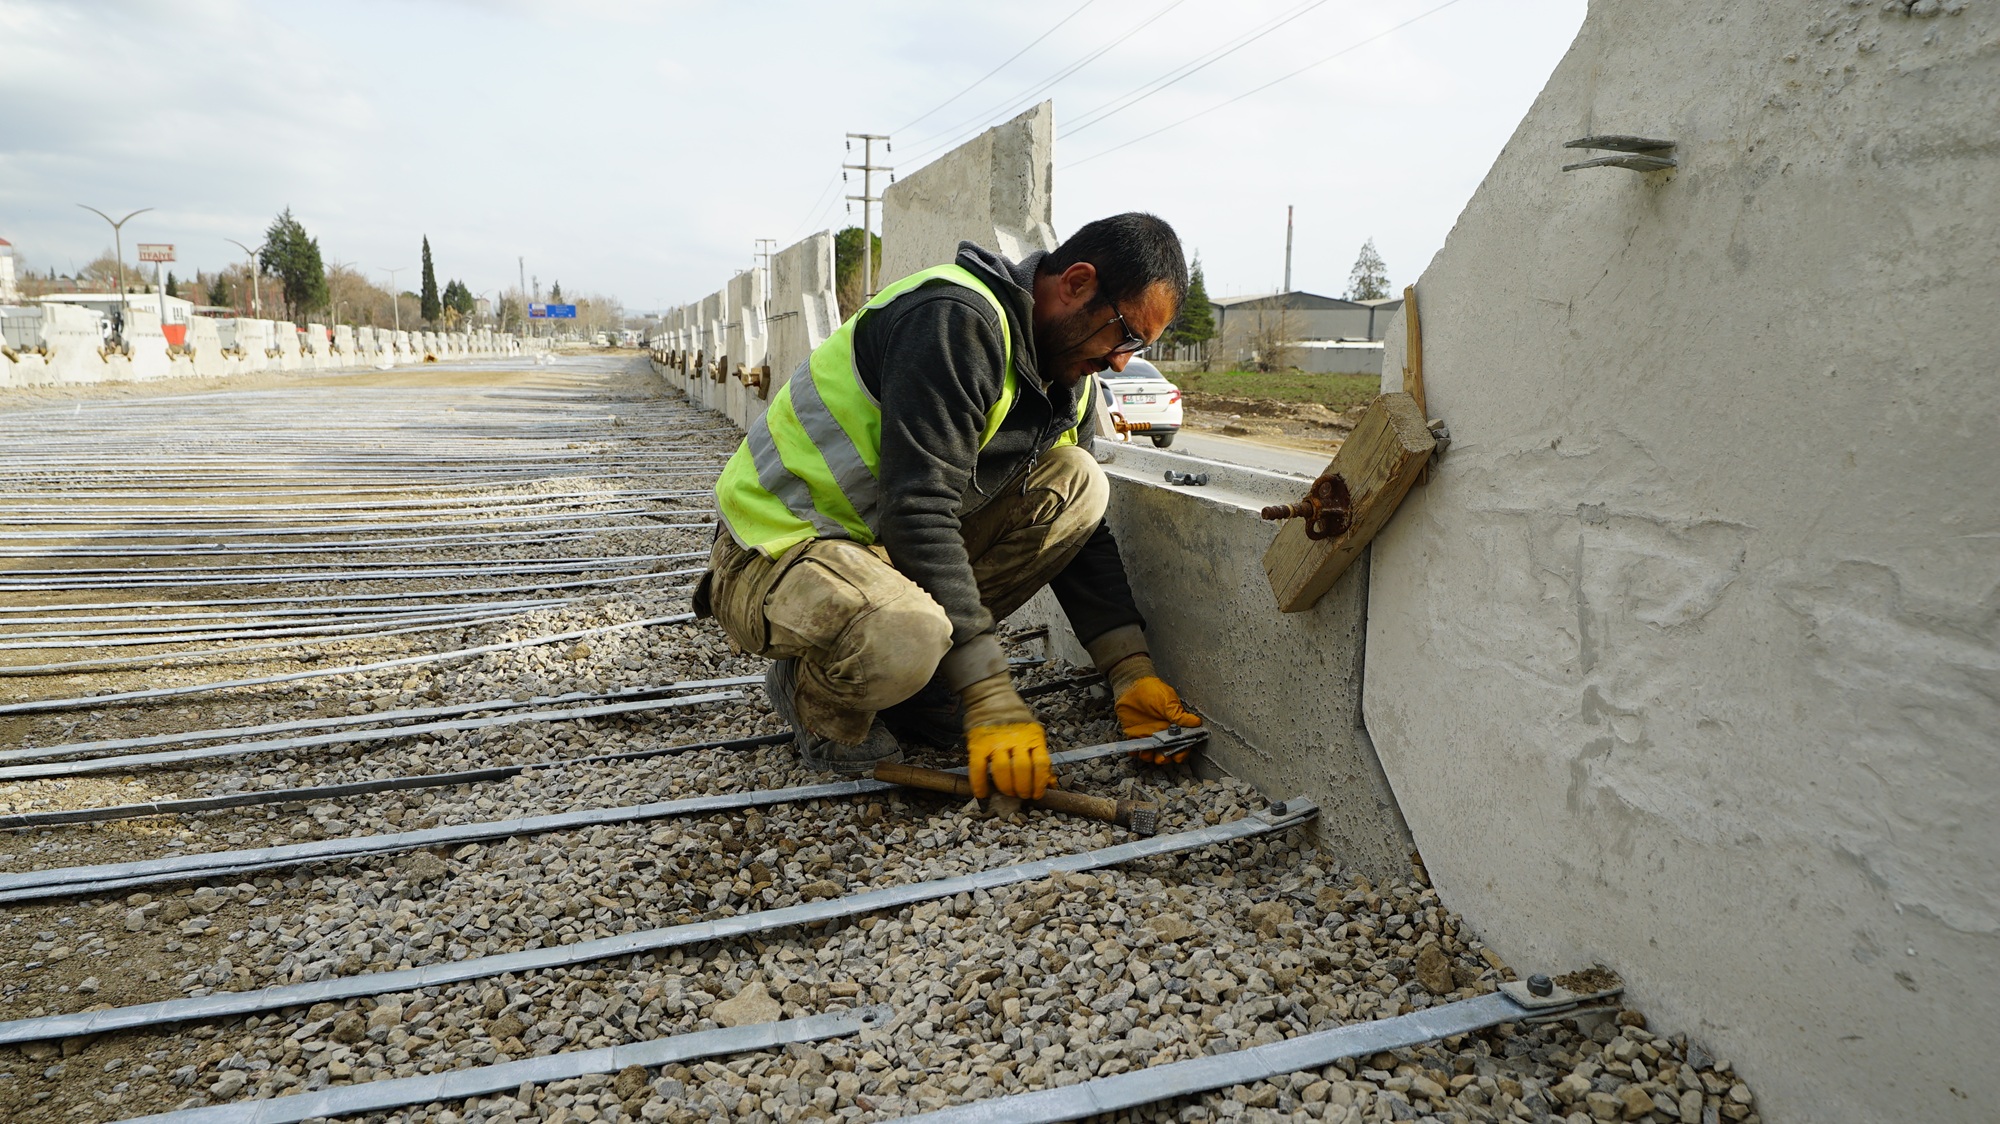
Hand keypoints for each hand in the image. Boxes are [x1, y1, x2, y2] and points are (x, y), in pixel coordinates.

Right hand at [959, 670, 1053, 798]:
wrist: (991, 697)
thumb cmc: (1015, 720)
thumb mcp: (1032, 733)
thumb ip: (1039, 756)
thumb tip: (1050, 784)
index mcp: (1033, 737)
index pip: (1041, 764)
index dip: (1040, 783)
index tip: (1037, 795)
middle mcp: (1016, 739)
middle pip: (1022, 769)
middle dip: (1022, 788)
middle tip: (1021, 796)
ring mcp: (996, 741)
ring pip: (1002, 770)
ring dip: (1005, 787)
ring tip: (1007, 793)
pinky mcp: (978, 744)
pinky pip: (978, 767)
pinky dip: (979, 783)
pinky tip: (982, 794)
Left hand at [1105, 654, 1201, 759]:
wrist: (1132, 685)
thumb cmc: (1153, 690)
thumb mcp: (1167, 700)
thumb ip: (1178, 714)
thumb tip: (1197, 722)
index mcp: (1174, 726)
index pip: (1181, 743)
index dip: (1181, 752)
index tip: (1178, 756)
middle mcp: (1162, 733)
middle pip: (1166, 752)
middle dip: (1165, 758)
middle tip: (1161, 758)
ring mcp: (1148, 735)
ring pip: (1151, 753)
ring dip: (1149, 757)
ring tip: (1146, 753)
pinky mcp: (1134, 735)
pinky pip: (1135, 748)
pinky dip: (1134, 752)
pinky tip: (1134, 751)